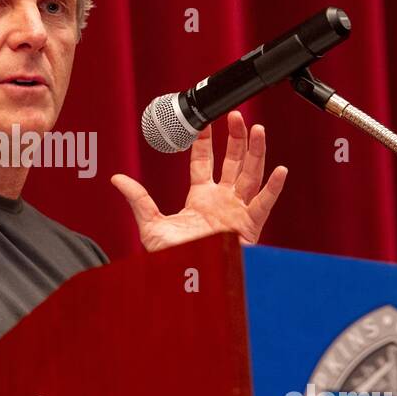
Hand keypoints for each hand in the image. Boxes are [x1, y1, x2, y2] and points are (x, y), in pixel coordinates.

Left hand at [111, 110, 287, 251]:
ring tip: (257, 129)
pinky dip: (273, 188)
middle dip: (235, 138)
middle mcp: (221, 201)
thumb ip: (138, 199)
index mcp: (200, 198)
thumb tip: (117, 179)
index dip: (205, 141)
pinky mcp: (250, 226)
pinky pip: (264, 204)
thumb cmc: (173, 259)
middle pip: (232, 162)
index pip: (204, 162)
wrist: (189, 280)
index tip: (203, 121)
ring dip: (255, 152)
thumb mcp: (151, 225)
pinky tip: (279, 170)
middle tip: (235, 115)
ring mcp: (237, 211)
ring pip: (251, 175)